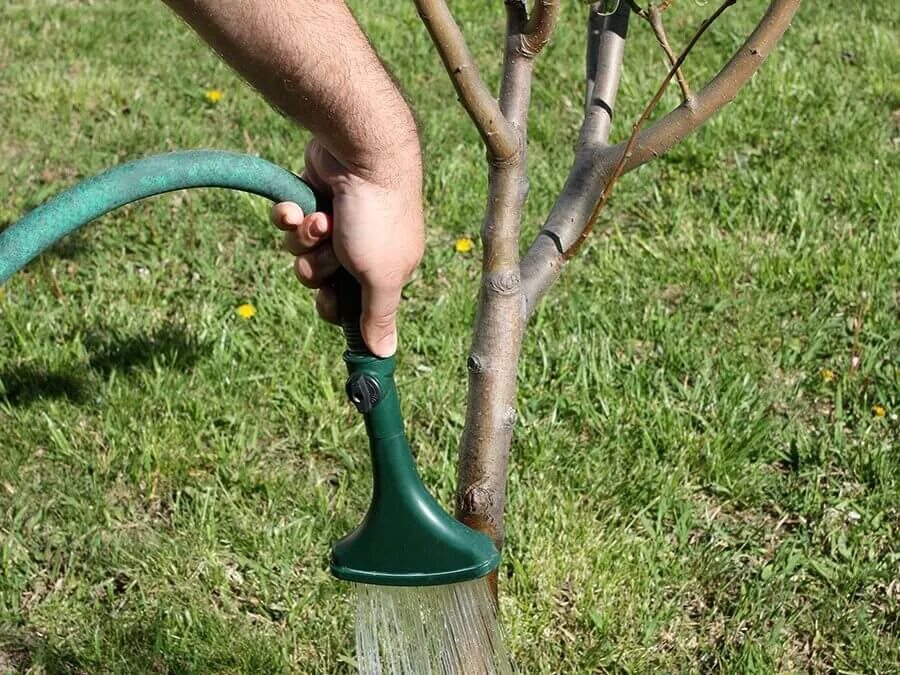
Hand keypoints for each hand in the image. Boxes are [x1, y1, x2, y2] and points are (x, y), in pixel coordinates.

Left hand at [271, 140, 423, 356]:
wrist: (360, 150)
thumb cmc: (377, 217)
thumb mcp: (381, 276)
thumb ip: (379, 317)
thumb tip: (384, 355)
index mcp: (385, 268)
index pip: (350, 304)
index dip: (333, 305)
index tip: (329, 298)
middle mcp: (363, 245)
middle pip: (321, 279)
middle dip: (316, 267)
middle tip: (327, 252)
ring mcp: (338, 220)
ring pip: (302, 250)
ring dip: (304, 238)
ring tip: (318, 219)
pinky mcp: (314, 194)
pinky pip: (290, 219)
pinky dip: (290, 214)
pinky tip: (297, 203)